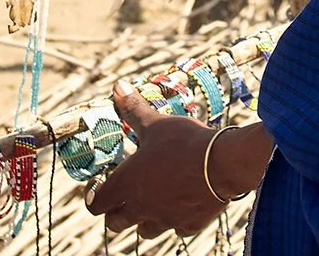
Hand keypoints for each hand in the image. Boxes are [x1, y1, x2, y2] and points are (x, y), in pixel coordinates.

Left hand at [84, 81, 232, 239]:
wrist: (224, 163)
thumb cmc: (184, 142)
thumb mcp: (156, 123)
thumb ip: (134, 110)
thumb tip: (117, 87)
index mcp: (126, 185)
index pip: (95, 204)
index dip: (94, 195)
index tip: (101, 184)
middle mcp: (141, 208)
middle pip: (115, 224)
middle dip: (115, 212)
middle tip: (123, 196)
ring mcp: (165, 220)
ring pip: (145, 230)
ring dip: (144, 219)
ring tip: (152, 200)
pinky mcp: (189, 225)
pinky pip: (176, 229)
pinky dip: (175, 220)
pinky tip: (181, 203)